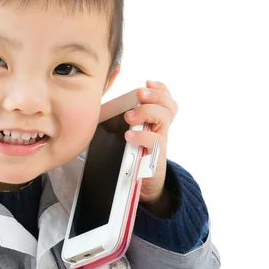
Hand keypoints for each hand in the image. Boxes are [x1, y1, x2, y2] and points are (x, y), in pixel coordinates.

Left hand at [123, 80, 177, 206]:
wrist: (141, 184)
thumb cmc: (132, 154)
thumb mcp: (127, 133)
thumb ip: (119, 118)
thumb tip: (99, 102)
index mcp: (154, 121)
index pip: (165, 100)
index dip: (160, 89)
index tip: (147, 83)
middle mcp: (160, 130)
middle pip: (168, 106)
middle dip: (155, 96)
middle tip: (140, 93)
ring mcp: (159, 143)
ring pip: (164, 120)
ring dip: (147, 112)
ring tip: (129, 116)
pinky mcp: (155, 158)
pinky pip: (154, 144)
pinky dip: (142, 137)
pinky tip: (129, 135)